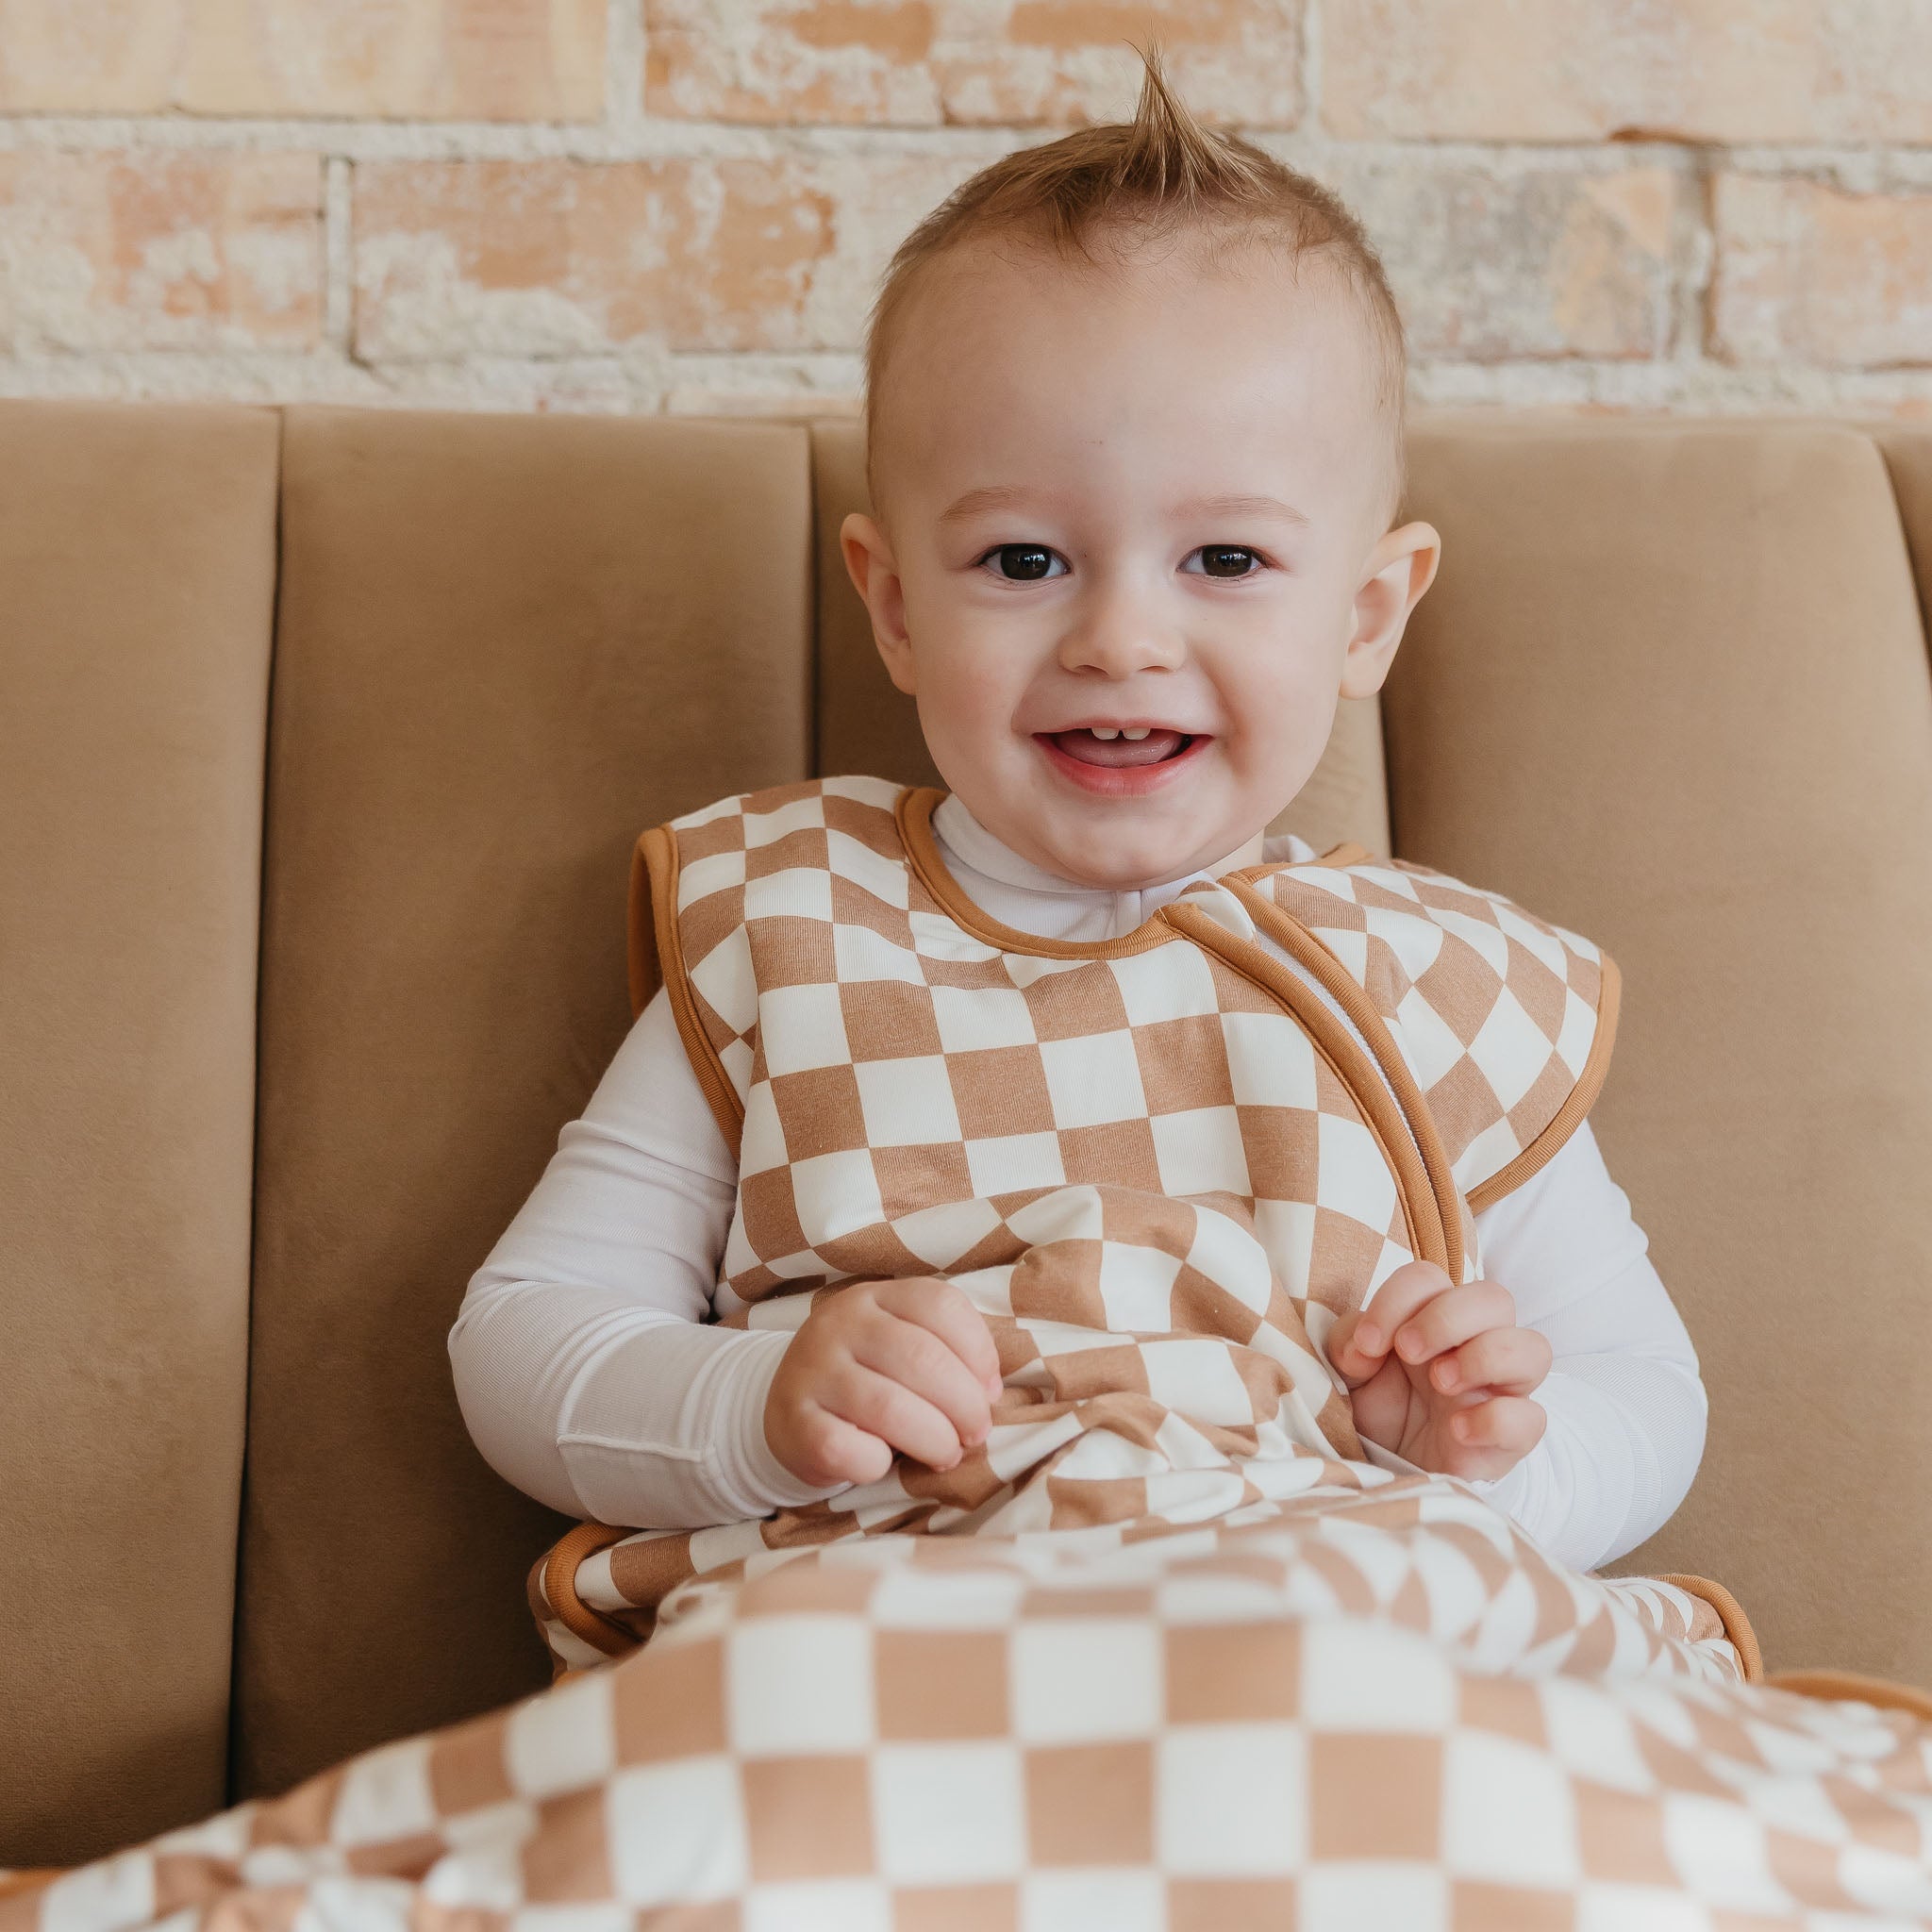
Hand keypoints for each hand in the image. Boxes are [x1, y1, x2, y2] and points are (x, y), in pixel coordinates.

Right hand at [764, 1276, 1004, 1488]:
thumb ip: (948, 1352)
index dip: (979, 1352)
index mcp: (875, 1296)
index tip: (990, 1391)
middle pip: (921, 1357)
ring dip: (935, 1440)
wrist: (789, 1411)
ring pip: (889, 1407)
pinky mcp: (794, 1423)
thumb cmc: (868, 1378)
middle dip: (965, 1405)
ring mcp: (812, 1371)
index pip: (940, 1304)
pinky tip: (883, 1463)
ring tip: (946, 1454)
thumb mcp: (903, 1344)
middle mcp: (839, 1323)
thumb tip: (989, 1391)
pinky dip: (879, 1465)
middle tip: (976, 1433)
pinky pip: (850, 1450)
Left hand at [1325, 1260, 1550, 1480]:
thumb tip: (1365, 1347)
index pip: (1430, 1278)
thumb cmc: (1378, 1408)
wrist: (1390, 1469)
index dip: (1397, 1299)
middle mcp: (1475, 1345)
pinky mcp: (1510, 1439)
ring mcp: (1500, 1391)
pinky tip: (1457, 1430)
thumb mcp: (1348, 1371)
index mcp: (1433, 1319)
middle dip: (1446, 1318)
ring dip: (1484, 1357)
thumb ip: (1348, 1342)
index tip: (1368, 1343)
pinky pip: (1533, 1418)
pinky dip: (1496, 1419)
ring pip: (1533, 1349)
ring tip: (1440, 1383)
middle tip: (1407, 1352)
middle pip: (1495, 1298)